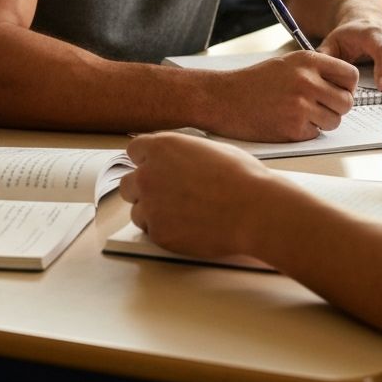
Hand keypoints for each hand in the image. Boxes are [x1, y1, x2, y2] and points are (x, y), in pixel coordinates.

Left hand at [121, 132, 273, 258]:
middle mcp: (148, 174)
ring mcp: (150, 205)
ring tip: (182, 216)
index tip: (154, 169)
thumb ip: (183, 154)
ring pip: (137, 211)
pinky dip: (165, 232)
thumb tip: (179, 160)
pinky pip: (151, 232)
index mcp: (162, 148)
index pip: (134, 151)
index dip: (145, 161)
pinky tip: (188, 228)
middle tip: (165, 197)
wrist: (253, 211)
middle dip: (143, 189)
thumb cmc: (241, 178)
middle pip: (128, 183)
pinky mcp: (158, 232)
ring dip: (153, 213)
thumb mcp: (209, 150)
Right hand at [212, 51, 358, 141]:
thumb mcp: (287, 64)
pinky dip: (304, 132)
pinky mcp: (293, 128)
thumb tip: (345, 86)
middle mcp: (307, 81)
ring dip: (321, 122)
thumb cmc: (254, 83)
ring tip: (299, 113)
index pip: (350, 76)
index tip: (337, 91)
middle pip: (346, 102)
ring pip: (334, 121)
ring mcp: (301, 105)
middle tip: (318, 107)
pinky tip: (286, 121)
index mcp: (307, 61)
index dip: (346, 87)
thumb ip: (315, 71)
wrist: (222, 99)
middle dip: (336, 108)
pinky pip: (315, 134)